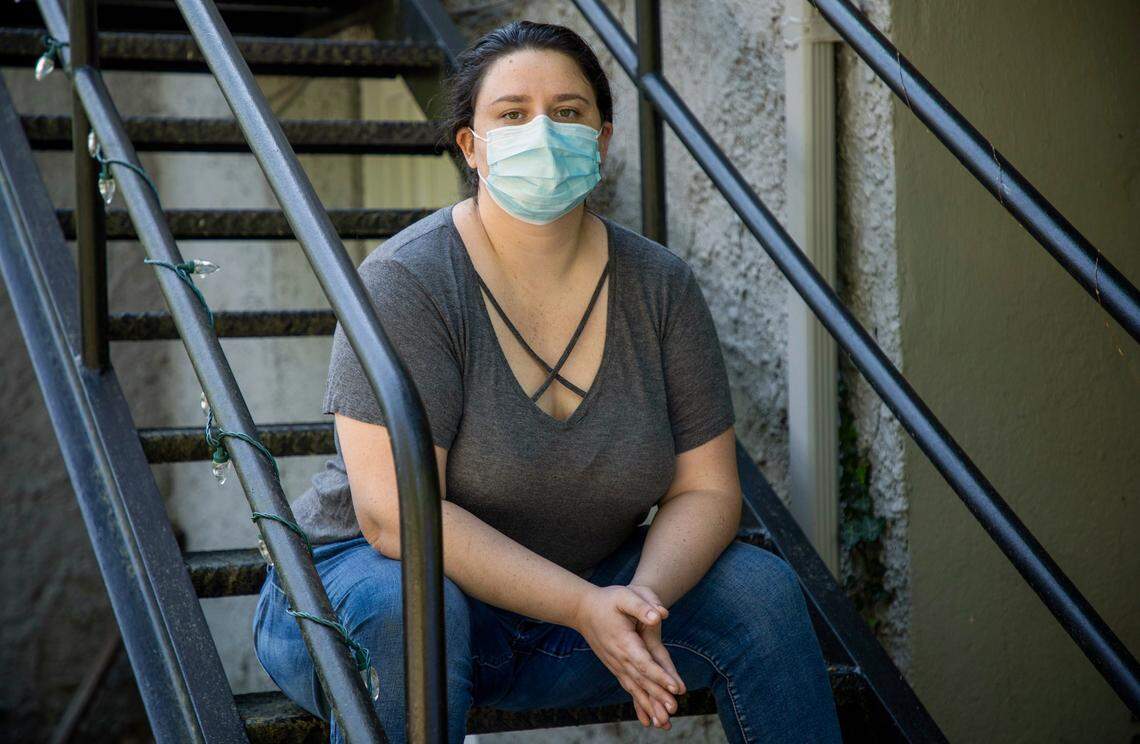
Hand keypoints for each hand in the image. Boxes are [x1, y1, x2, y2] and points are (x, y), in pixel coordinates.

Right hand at [570, 585, 682, 728]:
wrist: (582, 609)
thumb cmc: (607, 600)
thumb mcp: (624, 595)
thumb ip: (642, 605)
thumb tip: (659, 616)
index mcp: (624, 642)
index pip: (644, 663)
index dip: (660, 676)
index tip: (674, 687)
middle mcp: (619, 658)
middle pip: (641, 681)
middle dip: (658, 697)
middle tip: (673, 710)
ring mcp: (616, 664)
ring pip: (635, 688)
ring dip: (649, 706)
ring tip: (662, 723)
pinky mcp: (615, 667)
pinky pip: (629, 688)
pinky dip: (639, 703)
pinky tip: (647, 718)